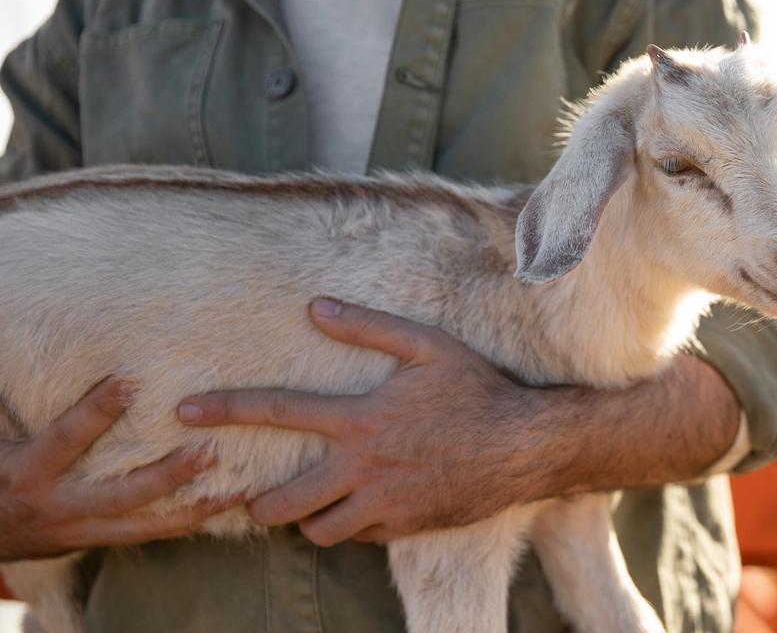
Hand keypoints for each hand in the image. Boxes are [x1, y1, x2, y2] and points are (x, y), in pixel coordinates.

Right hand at [0, 378, 237, 560]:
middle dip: (168, 475)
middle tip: (210, 451)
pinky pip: (149, 535)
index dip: (96, 411)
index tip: (131, 381)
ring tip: (238, 488)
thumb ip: (21, 410)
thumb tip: (15, 351)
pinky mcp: (97, 540)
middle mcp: (58, 505)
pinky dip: (186, 523)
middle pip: (122, 493)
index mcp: (29, 472)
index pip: (67, 438)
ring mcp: (81, 529)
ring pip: (146, 523)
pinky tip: (223, 508)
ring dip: (194, 507)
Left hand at [177, 300, 552, 545]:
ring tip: (311, 504)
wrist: (525, 445)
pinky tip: (362, 506)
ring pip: (317, 531)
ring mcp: (384, 503)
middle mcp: (363, 467)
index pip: (276, 411)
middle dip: (256, 504)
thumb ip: (368, 328)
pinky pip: (359, 537)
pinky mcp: (405, 527)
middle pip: (282, 501)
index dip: (224, 409)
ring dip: (306, 519)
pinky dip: (352, 525)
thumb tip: (317, 307)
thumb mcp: (427, 346)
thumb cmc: (476, 390)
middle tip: (254, 496)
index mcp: (360, 418)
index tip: (182, 412)